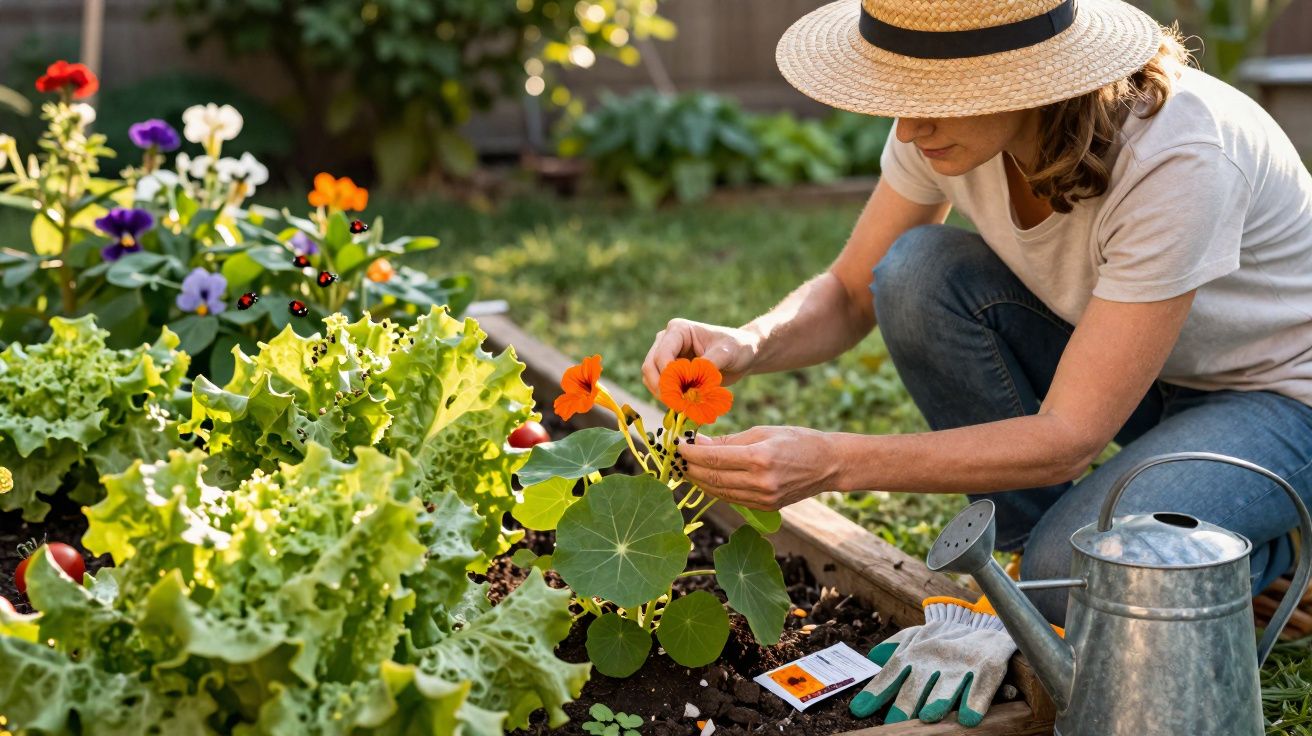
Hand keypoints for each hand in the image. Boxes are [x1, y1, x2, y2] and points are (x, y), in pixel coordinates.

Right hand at [641, 318, 759, 396]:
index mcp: (678, 330)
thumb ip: (708, 364)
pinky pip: (660, 386)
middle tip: (679, 404)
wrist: (743, 355)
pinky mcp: (670, 371)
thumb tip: (690, 379)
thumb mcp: (727, 353)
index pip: (662, 354)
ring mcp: (666, 356)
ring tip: (684, 405)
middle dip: (662, 387)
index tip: (682, 393)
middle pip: (650, 366)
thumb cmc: (737, 348)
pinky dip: (668, 397)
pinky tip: (684, 404)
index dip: (668, 375)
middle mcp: (667, 341)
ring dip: (663, 394)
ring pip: (651, 378)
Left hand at [677, 426, 837, 510]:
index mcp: (759, 458)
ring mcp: (763, 498)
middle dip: (690, 468)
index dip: (690, 453)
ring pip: (719, 492)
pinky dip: (716, 489)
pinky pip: (732, 498)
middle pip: (712, 478)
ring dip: (699, 481)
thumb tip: (698, 443)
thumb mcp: (762, 432)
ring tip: (687, 468)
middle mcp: (760, 482)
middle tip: (677, 458)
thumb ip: (729, 440)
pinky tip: (708, 479)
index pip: (713, 458)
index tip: (678, 445)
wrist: (828, 464)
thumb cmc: (796, 440)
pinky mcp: (765, 507)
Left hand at [849, 599, 1016, 726]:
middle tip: (893, 723)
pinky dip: (975, 702)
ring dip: (938, 701)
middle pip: (917, 684)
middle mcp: (935, 657)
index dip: (876, 692)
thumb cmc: (943, 637)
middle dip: (905, 704)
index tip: (859, 711)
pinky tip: (968, 717)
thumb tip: (872, 657)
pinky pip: (981, 686)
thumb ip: (894, 648)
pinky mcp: (987, 667)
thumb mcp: (916, 636)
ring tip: (928, 716)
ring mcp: (961, 662)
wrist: (985, 623)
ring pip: (948, 685)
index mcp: (914, 653)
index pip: (892, 674)